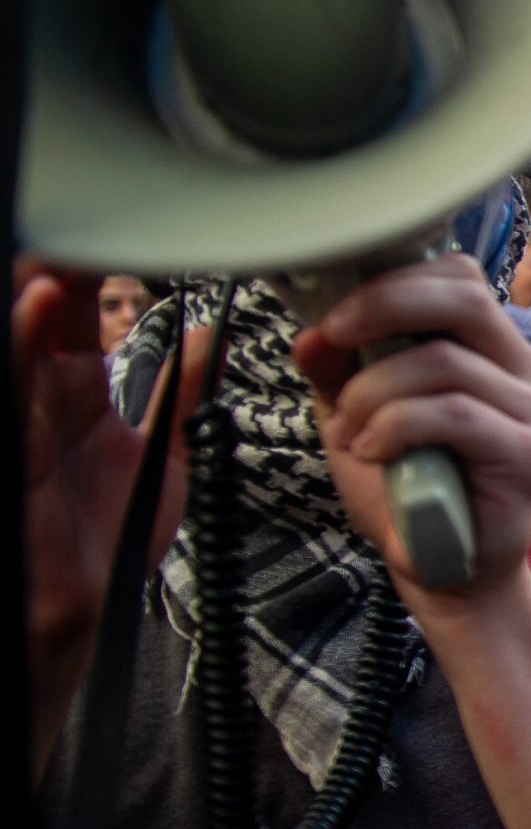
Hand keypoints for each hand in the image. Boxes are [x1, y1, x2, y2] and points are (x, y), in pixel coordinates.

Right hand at [15, 265, 212, 770]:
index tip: (124, 226)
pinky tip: (39, 309)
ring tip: (58, 254)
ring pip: (16, 339)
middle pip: (38, 310)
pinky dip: (21, 345)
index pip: (79, 306)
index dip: (96, 264)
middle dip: (56, 264)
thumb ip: (187, 394)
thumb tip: (211, 337)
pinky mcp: (10, 449)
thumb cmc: (112, 532)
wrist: (84, 606)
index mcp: (77, 387)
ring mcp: (20, 419)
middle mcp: (41, 393)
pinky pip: (10, 389)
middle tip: (84, 221)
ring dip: (34, 294)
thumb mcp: (168, 454)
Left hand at [291, 256, 530, 606]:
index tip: (337, 316)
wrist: (445, 573)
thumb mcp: (356, 417)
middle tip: (334, 340)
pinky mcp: (529, 451)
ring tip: (349, 433)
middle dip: (383, 307)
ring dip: (372, 393)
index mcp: (491, 351)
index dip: (395, 280)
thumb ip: (339, 370)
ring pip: (442, 362)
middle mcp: (524, 370)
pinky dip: (396, 426)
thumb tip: (313, 332)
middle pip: (464, 296)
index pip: (458, 277)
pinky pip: (452, 413)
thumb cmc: (408, 492)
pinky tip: (373, 452)